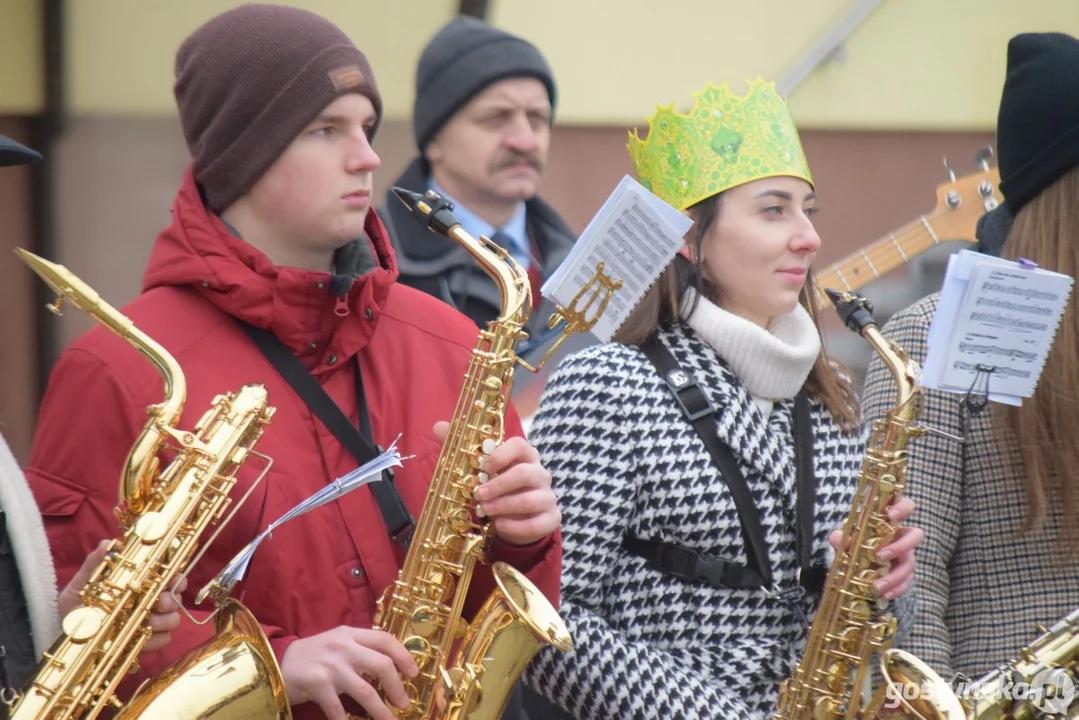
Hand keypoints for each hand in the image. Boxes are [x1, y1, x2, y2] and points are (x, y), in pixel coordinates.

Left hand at [57, 539, 186, 651]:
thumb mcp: (82, 582)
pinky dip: (156, 639)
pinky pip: (163, 640)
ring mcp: (151, 622)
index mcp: (142, 583)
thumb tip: (107, 544)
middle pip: (177, 598)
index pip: (170, 577)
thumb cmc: (77, 603)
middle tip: (159, 602)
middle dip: (172, 600)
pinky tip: (142, 637)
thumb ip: (95, 563)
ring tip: (148, 621)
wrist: (68, 631)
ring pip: (174, 619)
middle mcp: (151, 601)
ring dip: (165, 620)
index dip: (177, 577)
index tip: (173, 580)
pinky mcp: (146, 641)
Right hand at [280, 627, 418, 719]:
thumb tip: (392, 664)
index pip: (385, 639)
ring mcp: (330, 665)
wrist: (277, 662)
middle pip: (382, 665)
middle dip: (397, 687)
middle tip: (403, 703)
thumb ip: (360, 647)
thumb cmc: (313, 655)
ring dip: (380, 711)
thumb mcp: (337, 642)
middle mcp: (343, 647)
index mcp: (350, 634)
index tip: (413, 673)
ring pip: (366, 691)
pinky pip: (338, 709)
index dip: (404, 656)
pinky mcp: (316, 684)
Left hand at [433, 422, 559, 545]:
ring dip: (504, 506)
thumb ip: (463, 449)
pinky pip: (537, 524)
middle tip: (479, 494)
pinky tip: (499, 526)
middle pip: (526, 473)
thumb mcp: (480, 470)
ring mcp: (548, 497)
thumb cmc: (497, 488)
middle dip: (499, 484)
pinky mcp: (551, 518)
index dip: (501, 454)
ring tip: (485, 510)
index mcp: (525, 456)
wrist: (513, 518)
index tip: (483, 467)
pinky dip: (516, 526)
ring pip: (531, 500)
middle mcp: (540, 474)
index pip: (520, 445)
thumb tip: (438, 425)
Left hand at [827, 497, 923, 599]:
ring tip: (877, 586)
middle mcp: (901, 537)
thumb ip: (841, 539)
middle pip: (916, 536)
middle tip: (881, 555)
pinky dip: (896, 589)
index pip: (905, 507)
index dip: (903, 508)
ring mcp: (906, 556)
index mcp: (889, 523)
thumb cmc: (855, 546)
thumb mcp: (845, 541)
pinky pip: (907, 582)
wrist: (856, 567)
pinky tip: (883, 594)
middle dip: (901, 546)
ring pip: (910, 563)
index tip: (891, 515)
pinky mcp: (905, 574)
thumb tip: (837, 538)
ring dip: (895, 576)